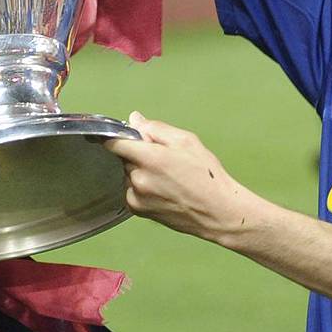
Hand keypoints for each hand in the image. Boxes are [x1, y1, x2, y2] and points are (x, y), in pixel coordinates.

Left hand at [105, 112, 251, 240]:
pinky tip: (163, 189)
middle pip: (125, 157)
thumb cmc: (206, 177)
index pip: (114, 142)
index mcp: (150, 158)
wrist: (217, 212)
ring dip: (140, 170)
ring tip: (167, 177)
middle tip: (164, 159)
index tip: (128, 136)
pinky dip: (141, 186)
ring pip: (128, 173)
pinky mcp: (137, 209)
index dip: (120, 136)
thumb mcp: (186, 141)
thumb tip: (135, 120)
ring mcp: (136, 196)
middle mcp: (139, 179)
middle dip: (139, 154)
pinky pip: (131, 189)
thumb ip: (155, 128)